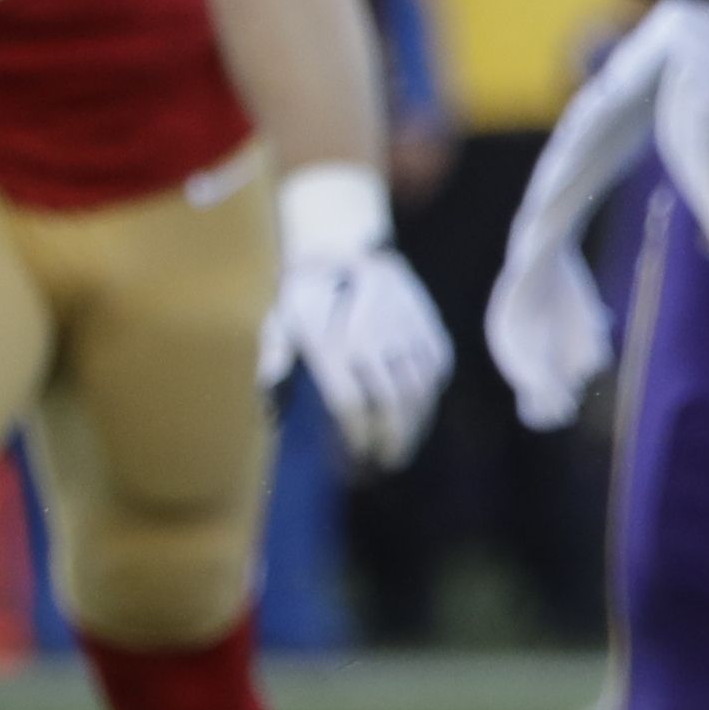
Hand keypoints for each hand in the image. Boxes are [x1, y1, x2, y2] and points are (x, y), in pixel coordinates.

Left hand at [266, 164, 455, 465]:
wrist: (348, 245)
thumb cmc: (307, 293)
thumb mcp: (280, 319)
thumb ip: (275, 360)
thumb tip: (271, 407)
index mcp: (334, 340)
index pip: (352, 404)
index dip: (357, 439)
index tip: (355, 460)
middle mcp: (375, 336)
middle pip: (393, 404)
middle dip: (391, 441)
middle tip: (385, 464)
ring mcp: (408, 330)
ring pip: (421, 391)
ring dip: (416, 426)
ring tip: (403, 448)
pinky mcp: (430, 326)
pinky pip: (438, 370)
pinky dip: (432, 398)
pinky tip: (420, 416)